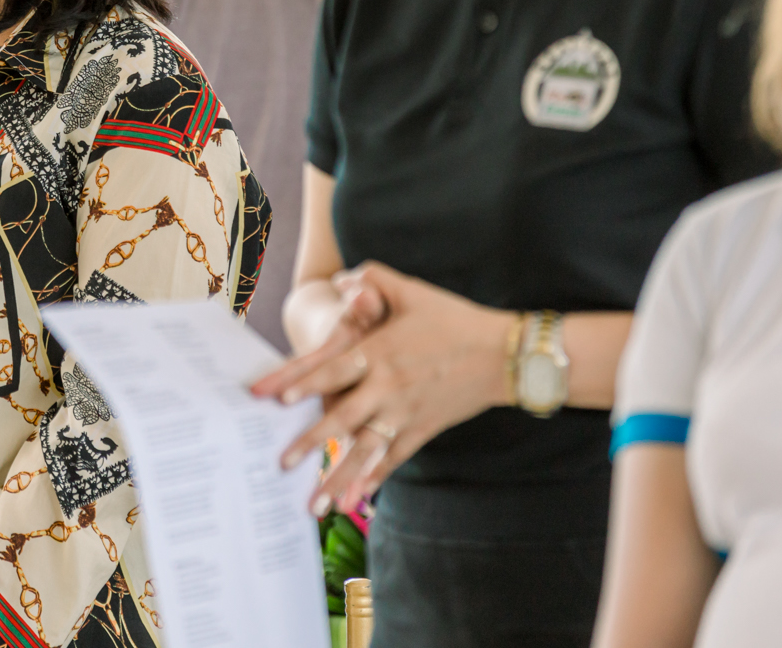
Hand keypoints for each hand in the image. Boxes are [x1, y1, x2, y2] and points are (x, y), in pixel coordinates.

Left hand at [253, 262, 514, 514]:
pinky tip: (355, 499)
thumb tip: (341, 277)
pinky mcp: (423, 430)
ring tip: (315, 504)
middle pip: (342, 418)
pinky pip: (394, 458)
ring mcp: (406, 413)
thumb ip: (372, 278)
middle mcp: (389, 387)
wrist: (503, 355)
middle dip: (310, 441)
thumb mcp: (411, 290)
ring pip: (366, 450)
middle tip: (281, 463)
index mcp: (380, 353)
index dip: (305, 382)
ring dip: (339, 477)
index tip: (278, 398)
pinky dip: (375, 478)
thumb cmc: (454, 318)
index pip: (334, 369)